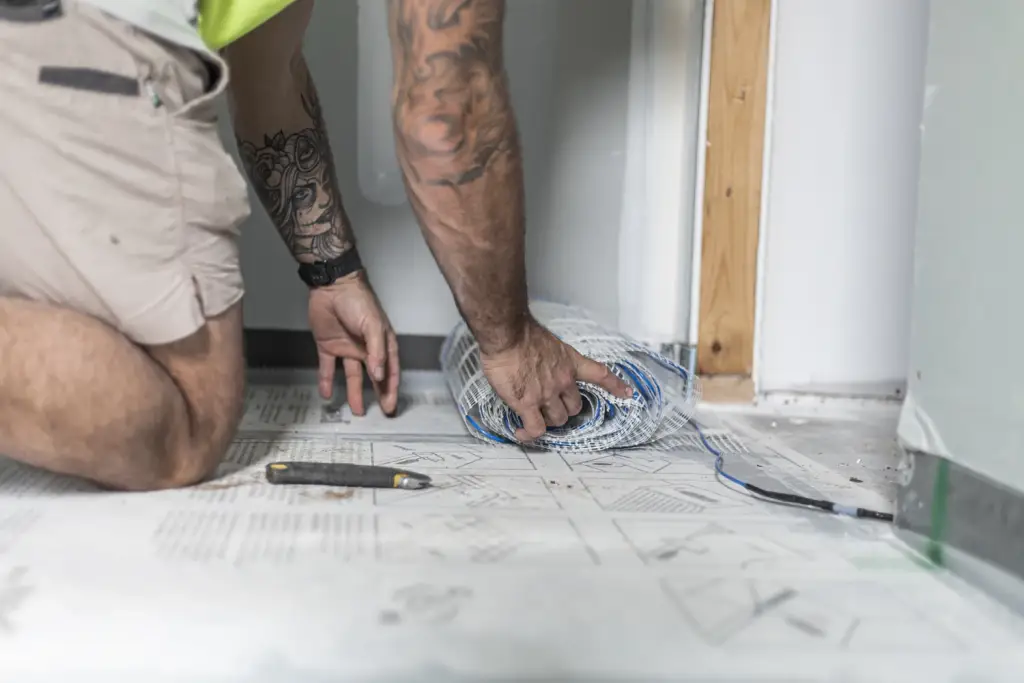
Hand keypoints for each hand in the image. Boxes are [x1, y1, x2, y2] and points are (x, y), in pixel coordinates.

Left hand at [308, 271, 399, 415]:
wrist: (332, 286)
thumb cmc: (358, 301)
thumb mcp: (373, 325)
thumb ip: (377, 351)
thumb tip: (379, 375)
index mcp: (382, 343)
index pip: (390, 370)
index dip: (391, 388)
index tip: (391, 405)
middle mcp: (366, 348)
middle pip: (374, 377)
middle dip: (379, 395)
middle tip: (380, 413)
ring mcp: (347, 348)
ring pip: (352, 375)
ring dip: (354, 392)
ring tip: (357, 410)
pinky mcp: (328, 346)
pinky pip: (328, 367)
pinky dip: (327, 380)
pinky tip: (326, 394)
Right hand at [480, 317, 632, 441]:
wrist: (508, 335)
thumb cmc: (522, 333)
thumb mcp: (549, 343)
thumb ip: (553, 359)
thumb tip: (541, 366)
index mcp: (570, 363)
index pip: (600, 374)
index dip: (615, 386)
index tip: (627, 393)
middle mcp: (563, 381)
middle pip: (574, 408)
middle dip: (563, 410)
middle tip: (548, 407)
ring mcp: (547, 395)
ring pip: (557, 420)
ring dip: (546, 421)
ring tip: (532, 416)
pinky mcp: (527, 404)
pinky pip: (535, 429)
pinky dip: (529, 434)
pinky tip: (521, 432)